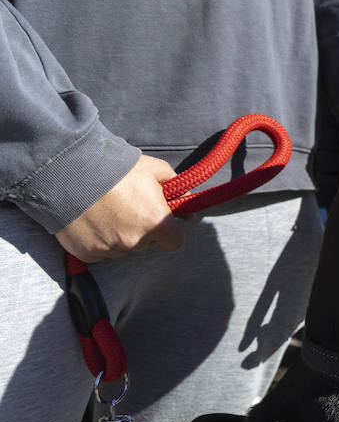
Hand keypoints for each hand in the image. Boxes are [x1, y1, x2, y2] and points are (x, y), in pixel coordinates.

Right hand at [55, 155, 184, 262]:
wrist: (68, 171)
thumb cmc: (115, 168)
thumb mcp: (154, 169)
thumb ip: (177, 188)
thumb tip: (187, 208)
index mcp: (155, 222)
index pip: (175, 241)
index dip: (170, 231)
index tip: (162, 220)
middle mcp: (135, 241)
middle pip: (147, 243)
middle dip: (142, 228)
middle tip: (128, 207)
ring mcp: (109, 249)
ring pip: (123, 248)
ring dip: (120, 235)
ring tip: (106, 210)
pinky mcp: (87, 253)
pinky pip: (100, 251)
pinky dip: (98, 239)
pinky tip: (92, 220)